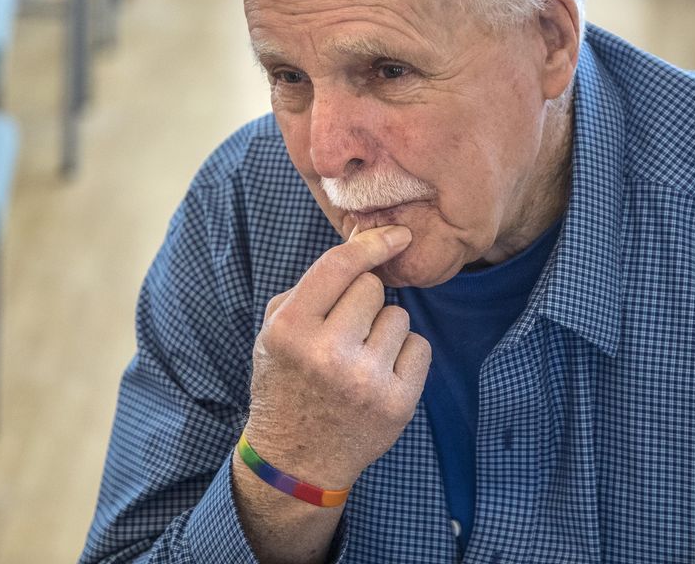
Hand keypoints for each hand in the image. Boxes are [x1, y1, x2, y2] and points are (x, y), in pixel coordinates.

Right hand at [243, 225, 431, 491]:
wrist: (295, 459)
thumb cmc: (287, 382)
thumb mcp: (275, 331)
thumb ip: (314, 285)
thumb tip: (364, 236)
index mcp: (290, 330)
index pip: (339, 267)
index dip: (370, 243)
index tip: (396, 233)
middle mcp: (328, 354)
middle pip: (373, 288)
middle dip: (364, 302)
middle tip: (345, 331)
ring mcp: (365, 380)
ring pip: (399, 316)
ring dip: (384, 330)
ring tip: (359, 358)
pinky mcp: (397, 402)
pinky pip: (419, 346)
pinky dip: (404, 356)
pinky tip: (379, 374)